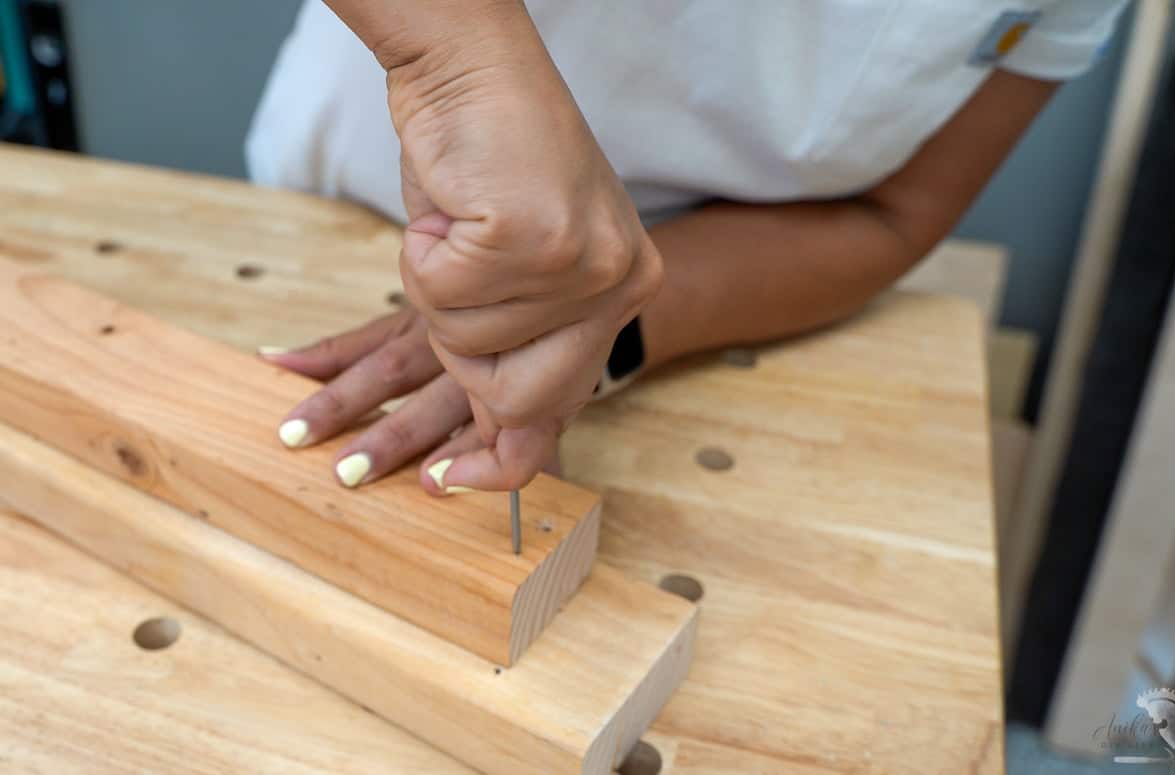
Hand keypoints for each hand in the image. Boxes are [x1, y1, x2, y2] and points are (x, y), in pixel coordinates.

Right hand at [264, 310, 560, 495]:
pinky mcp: (410, 317)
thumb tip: (539, 495)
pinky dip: (321, 353)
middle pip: (426, 406)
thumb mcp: (552, 400)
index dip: (462, 457)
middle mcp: (469, 363)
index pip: (484, 429)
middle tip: (345, 471)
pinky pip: (361, 337)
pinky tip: (278, 363)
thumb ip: (536, 448)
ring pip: (388, 371)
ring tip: (296, 430)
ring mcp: (437, 336)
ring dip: (340, 403)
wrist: (542, 283)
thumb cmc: (540, 354)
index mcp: (504, 390)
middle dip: (387, 439)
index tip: (431, 483)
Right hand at [384, 8, 662, 490]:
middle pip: (512, 393)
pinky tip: (452, 203)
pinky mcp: (535, 237)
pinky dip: (422, 250)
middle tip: (456, 274)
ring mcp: (582, 262)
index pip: (564, 407)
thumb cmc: (488, 158)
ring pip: (464, 340)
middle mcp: (620, 281)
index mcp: (623, 291)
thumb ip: (521, 344)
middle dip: (460, 344)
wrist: (473, 63)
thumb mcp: (518, 266)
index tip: (449, 482)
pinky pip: (438, 291)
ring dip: (435, 284)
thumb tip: (498, 436)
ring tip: (462, 220)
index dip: (505, 456)